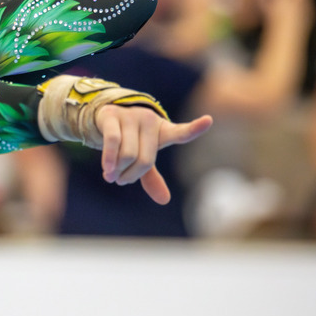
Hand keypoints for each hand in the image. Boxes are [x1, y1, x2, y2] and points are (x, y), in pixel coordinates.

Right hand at [95, 105, 212, 203]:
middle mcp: (149, 120)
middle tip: (122, 181)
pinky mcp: (112, 116)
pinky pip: (113, 141)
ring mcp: (130, 116)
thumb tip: (164, 200)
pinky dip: (109, 159)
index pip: (182, 133)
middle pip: (145, 159)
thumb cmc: (130, 138)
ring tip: (111, 176)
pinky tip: (107, 171)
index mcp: (163, 131)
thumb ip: (152, 176)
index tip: (209, 120)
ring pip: (127, 154)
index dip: (195, 128)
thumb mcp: (142, 156)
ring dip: (117, 171)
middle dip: (131, 176)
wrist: (107, 115)